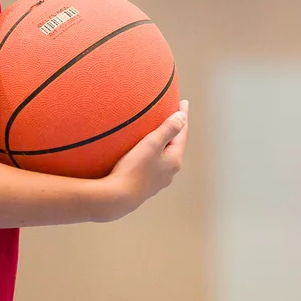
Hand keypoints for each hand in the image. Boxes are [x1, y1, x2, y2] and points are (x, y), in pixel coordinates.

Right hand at [101, 99, 188, 221]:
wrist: (117, 198)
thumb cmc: (134, 168)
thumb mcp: (152, 144)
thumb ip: (168, 129)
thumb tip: (182, 117)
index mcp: (174, 160)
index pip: (182, 134)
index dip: (183, 116)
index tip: (183, 102)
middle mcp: (169, 172)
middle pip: (174, 145)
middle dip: (173, 130)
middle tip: (171, 115)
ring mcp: (157, 180)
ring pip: (163, 156)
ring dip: (162, 143)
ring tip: (157, 133)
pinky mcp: (144, 186)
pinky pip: (153, 164)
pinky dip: (152, 154)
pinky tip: (143, 153)